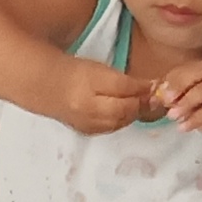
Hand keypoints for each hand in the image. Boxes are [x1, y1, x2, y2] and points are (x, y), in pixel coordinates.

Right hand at [32, 58, 158, 136]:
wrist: (46, 88)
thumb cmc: (75, 73)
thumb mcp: (101, 70)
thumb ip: (125, 81)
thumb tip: (153, 89)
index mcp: (90, 89)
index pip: (125, 91)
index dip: (143, 89)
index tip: (156, 84)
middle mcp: (89, 111)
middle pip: (126, 111)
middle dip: (140, 104)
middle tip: (150, 95)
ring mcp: (88, 124)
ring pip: (121, 121)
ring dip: (133, 112)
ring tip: (137, 102)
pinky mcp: (87, 131)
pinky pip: (112, 127)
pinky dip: (122, 119)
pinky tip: (122, 111)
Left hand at [154, 55, 201, 138]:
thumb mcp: (195, 104)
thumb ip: (179, 96)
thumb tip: (156, 94)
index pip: (188, 68)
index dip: (171, 80)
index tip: (157, 95)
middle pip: (196, 74)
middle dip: (177, 88)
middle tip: (164, 102)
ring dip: (185, 103)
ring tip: (172, 116)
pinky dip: (195, 118)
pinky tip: (184, 127)